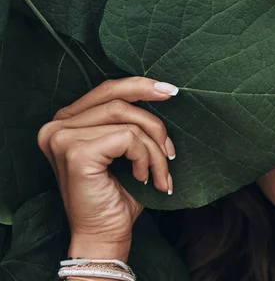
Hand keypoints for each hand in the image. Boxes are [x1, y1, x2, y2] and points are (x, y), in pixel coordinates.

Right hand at [37, 76, 178, 258]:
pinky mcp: (76, 152)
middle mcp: (57, 125)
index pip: (107, 90)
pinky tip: (142, 178)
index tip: (171, 92)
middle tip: (173, 143)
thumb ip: (130, 120)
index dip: (140, 85)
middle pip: (117, 99)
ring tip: (160, 172)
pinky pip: (129, 138)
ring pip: (128, 122)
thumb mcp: (125, 148)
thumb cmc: (119, 193)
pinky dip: (145, 157)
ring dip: (155, 148)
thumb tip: (163, 91)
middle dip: (154, 119)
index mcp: (66, 121)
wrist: (105, 233)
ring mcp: (63, 137)